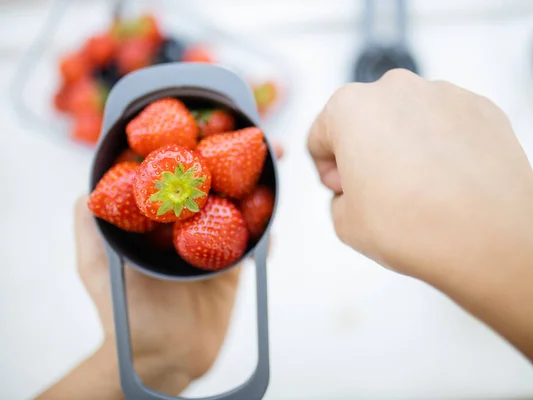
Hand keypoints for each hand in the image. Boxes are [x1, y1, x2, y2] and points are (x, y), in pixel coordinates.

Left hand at [75, 143, 283, 393]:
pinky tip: (275, 212)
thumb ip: (89, 226)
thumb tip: (88, 186)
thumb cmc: (124, 315)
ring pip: (239, 205)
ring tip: (276, 158)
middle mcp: (186, 225)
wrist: (163, 360)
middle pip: (214, 182)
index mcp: (157, 219)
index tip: (208, 122)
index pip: (175, 173)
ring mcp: (213, 245)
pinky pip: (255, 241)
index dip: (192, 145)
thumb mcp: (96, 266)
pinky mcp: (235, 267)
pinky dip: (267, 226)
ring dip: (259, 183)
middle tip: (254, 135)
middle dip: (235, 156)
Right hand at [308, 69, 532, 398]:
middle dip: (366, 151)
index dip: (327, 168)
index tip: (344, 190)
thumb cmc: (412, 226)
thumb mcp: (346, 224)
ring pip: (409, 120)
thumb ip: (339, 198)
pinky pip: (448, 125)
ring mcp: (443, 94)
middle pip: (366, 120)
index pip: (322, 135)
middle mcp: (396, 88)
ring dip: (406, 147)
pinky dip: (444, 147)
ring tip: (422, 191)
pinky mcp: (481, 108)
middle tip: (380, 193)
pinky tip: (451, 183)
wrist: (489, 236)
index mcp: (350, 108)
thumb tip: (357, 191)